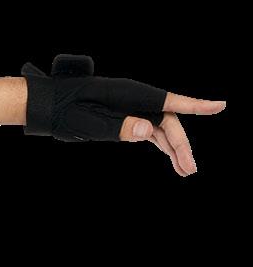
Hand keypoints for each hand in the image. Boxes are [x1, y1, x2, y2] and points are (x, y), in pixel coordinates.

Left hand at [21, 56, 226, 171]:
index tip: (220, 106)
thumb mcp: (90, 123)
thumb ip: (120, 127)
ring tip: (185, 171)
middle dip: (180, 145)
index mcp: (129, 95)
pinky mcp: (125, 117)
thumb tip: (148, 130)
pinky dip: (160, 145)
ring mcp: (130, 108)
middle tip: (190, 170)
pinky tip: (171, 159)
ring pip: (160, 128)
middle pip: (167, 121)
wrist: (46, 106)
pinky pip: (149, 130)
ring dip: (173, 149)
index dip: (195, 105)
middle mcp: (134, 99)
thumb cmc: (65, 112)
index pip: (168, 102)